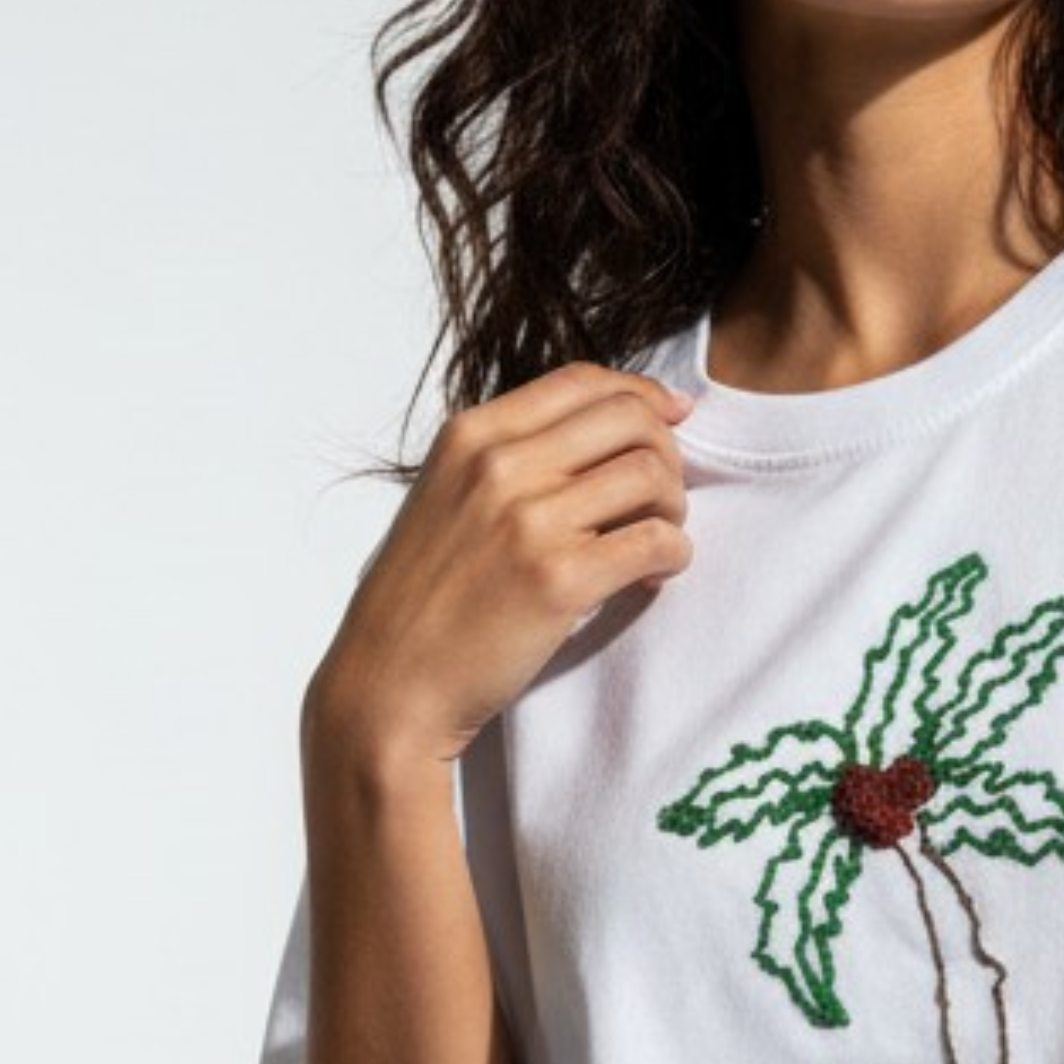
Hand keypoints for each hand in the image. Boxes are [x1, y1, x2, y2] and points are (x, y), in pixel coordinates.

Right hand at [307, 363, 697, 775]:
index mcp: (471, 436)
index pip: (581, 379)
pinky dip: (673, 555)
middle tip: (662, 496)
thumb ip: (507, 457)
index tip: (671, 418)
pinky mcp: (559, 580)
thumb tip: (598, 431)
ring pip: (651, 474)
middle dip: (666, 451)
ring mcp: (529, 521)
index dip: (641, 395)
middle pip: (629, 417)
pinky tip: (654, 574)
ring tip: (658, 538)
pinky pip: (655, 541)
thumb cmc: (422, 600)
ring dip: (673, 506)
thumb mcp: (446, 496)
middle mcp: (500, 465)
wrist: (390, 684)